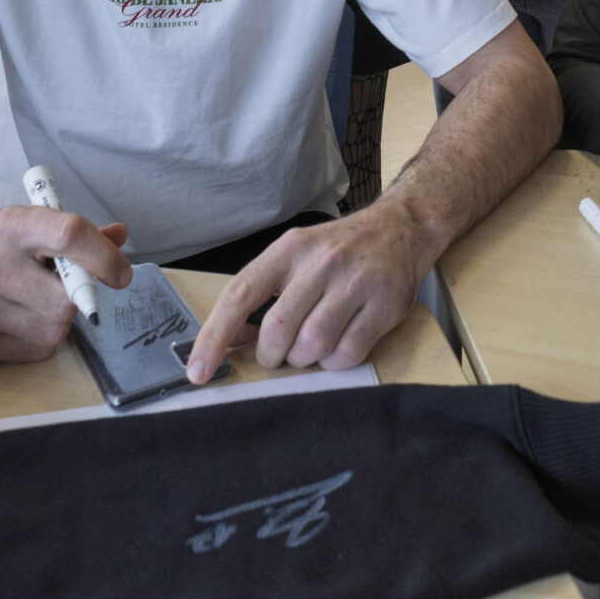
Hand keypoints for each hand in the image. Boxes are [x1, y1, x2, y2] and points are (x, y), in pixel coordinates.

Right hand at [0, 205, 131, 361]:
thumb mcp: (31, 224)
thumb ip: (77, 233)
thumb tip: (119, 238)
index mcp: (12, 228)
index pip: (69, 236)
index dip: (103, 256)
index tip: (120, 273)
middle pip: (65, 299)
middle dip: (76, 297)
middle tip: (65, 287)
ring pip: (54, 331)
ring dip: (58, 319)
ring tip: (39, 300)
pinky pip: (35, 351)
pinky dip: (40, 337)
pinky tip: (22, 317)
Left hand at [187, 198, 437, 383]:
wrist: (402, 227)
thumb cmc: (340, 249)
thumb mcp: (296, 257)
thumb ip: (263, 294)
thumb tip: (229, 340)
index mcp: (289, 249)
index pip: (240, 295)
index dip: (214, 337)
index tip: (197, 371)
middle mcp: (321, 262)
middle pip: (278, 329)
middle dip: (272, 355)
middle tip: (280, 353)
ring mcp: (355, 283)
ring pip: (313, 345)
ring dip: (305, 359)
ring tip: (312, 346)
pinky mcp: (384, 305)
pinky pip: (347, 354)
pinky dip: (335, 362)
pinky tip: (338, 346)